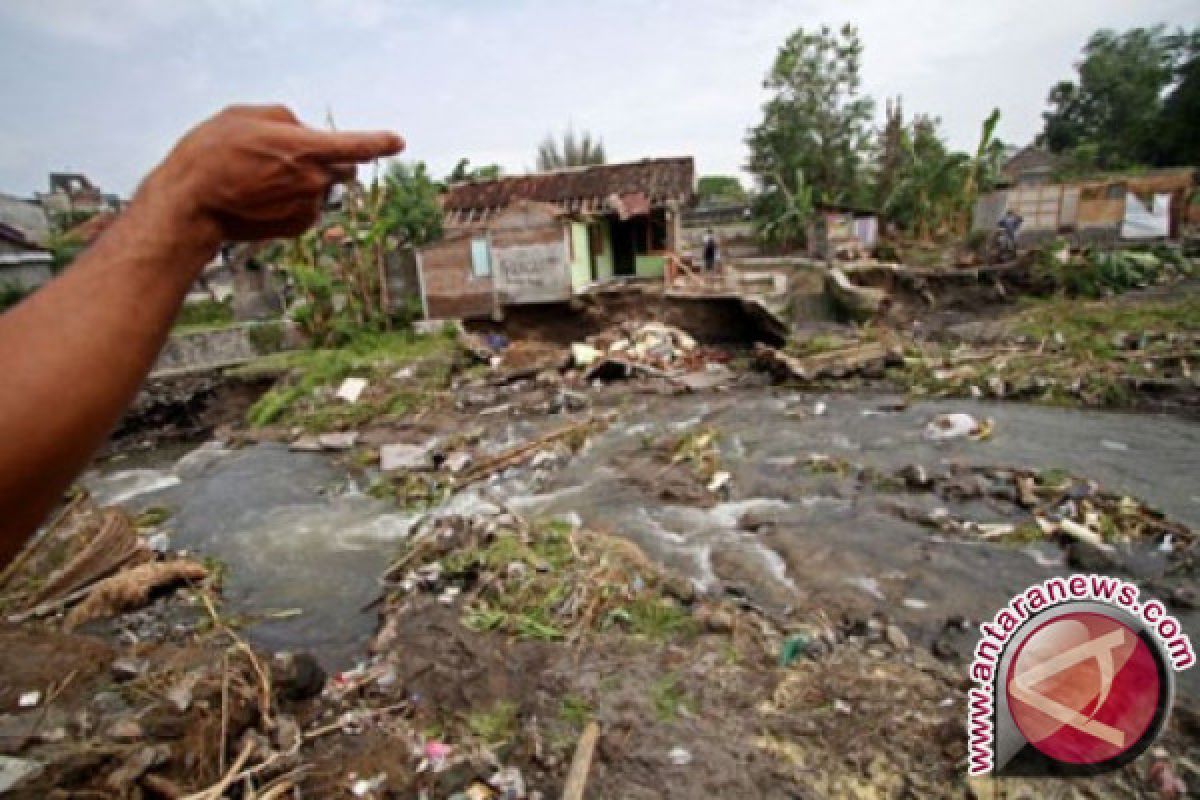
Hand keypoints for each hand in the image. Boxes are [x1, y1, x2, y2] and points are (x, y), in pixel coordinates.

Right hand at [142, 104, 403, 241]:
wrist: (192, 202)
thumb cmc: (212, 153)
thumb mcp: (246, 116)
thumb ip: (286, 119)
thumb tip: (305, 131)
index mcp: (307, 149)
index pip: (356, 145)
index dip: (379, 142)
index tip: (397, 141)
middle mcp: (315, 181)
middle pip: (344, 167)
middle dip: (332, 160)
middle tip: (294, 156)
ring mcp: (308, 206)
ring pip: (321, 187)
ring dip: (304, 180)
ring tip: (260, 177)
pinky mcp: (299, 226)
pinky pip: (308, 206)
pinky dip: (294, 200)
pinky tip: (262, 197)